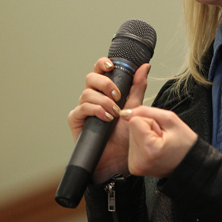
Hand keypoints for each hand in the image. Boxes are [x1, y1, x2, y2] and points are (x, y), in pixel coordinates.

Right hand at [67, 58, 150, 182]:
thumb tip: (145, 66)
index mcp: (105, 90)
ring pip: (87, 93)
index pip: (100, 70)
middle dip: (105, 83)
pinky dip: (95, 110)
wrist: (120, 158)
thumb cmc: (126, 134)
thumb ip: (138, 86)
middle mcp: (93, 96)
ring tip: (115, 113)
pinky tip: (106, 118)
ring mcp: (83, 108)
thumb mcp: (136, 107)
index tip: (112, 66)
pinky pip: (81, 108)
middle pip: (91, 77)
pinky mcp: (76, 120)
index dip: (103, 63)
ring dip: (104, 101)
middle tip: (118, 95)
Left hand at [121, 106, 197, 177]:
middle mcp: (138, 161)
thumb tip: (125, 113)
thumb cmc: (185, 143)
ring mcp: (135, 166)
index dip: (151, 122)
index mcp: (148, 150)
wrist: (190, 164)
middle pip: (132, 128)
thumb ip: (146, 111)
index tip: (162, 133)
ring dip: (145, 137)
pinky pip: (133, 145)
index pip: (135, 121)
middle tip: (162, 139)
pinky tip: (155, 150)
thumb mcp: (171, 119)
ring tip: (159, 145)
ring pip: (131, 136)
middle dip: (147, 129)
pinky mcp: (134, 167)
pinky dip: (143, 144)